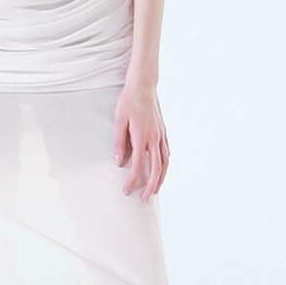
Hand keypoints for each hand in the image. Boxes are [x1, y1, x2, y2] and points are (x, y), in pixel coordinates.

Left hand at [113, 76, 169, 201]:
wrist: (143, 84)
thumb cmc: (129, 100)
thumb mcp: (119, 119)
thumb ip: (119, 142)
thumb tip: (118, 163)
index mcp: (141, 135)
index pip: (138, 165)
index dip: (132, 180)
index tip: (126, 190)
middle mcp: (154, 137)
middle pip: (155, 168)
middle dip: (149, 186)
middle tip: (144, 200)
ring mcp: (161, 134)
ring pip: (164, 162)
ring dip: (160, 179)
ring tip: (154, 191)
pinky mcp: (163, 131)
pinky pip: (167, 153)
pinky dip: (165, 166)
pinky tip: (161, 171)